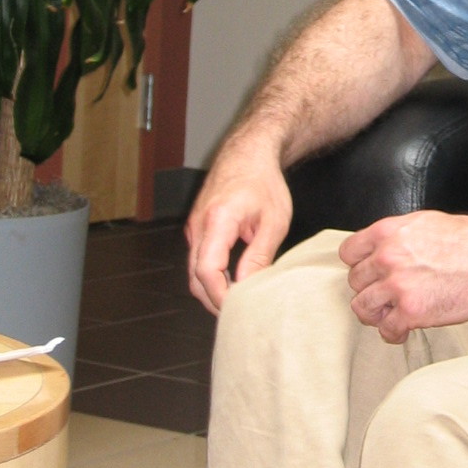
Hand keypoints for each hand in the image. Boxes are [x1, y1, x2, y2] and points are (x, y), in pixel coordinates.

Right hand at [186, 141, 292, 313]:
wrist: (248, 153)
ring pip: (194, 270)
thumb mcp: (274, 221)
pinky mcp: (197, 228)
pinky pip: (198, 258)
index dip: (220, 295)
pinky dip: (211, 275)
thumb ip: (259, 256)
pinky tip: (231, 282)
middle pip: (195, 276)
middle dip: (214, 299)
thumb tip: (248, 287)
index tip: (237, 308)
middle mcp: (199, 224)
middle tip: (239, 313)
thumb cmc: (264, 181)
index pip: (207, 270)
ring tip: (238, 301)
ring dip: (212, 288)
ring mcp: (194, 226)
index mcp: (218, 220)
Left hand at [339, 212, 467, 342]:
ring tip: (389, 315)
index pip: (349, 253)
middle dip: (370, 289)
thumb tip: (384, 246)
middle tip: (385, 296)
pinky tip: (403, 330)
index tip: (368, 273)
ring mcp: (397, 285)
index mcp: (389, 232)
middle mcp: (387, 257)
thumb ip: (399, 235)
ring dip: (376, 313)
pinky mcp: (411, 311)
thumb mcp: (426, 222)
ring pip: (363, 307)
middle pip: (355, 281)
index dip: (358, 265)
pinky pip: (387, 329)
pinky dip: (393, 333)